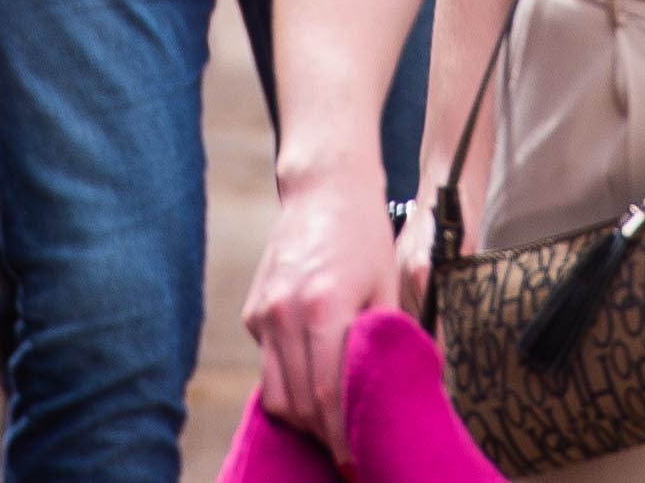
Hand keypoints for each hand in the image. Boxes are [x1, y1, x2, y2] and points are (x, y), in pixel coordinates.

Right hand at [242, 165, 397, 458]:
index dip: (341, 437)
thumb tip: (391, 396)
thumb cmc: (364, 236)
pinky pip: (268, 364)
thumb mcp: (385, 288)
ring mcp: (262, 313)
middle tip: (349, 451)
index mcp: (323, 308)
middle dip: (323, 435)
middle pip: (296, 404)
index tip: (357, 462)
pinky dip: (289, 379)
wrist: (323, 190)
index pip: (326, 396)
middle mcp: (284, 314)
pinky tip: (314, 373)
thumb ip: (385, 343)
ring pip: (274, 392)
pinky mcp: (252, 311)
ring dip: (302, 415)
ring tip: (331, 422)